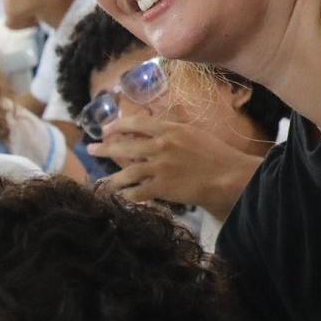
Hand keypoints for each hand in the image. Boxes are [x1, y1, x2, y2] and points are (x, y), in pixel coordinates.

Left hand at [87, 114, 259, 214]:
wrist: (229, 176)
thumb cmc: (216, 154)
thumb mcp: (193, 132)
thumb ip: (172, 128)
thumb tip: (154, 124)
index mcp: (169, 129)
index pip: (135, 123)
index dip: (117, 125)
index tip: (105, 129)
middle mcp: (160, 146)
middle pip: (123, 146)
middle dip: (104, 148)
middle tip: (91, 149)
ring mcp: (159, 167)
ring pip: (126, 172)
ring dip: (113, 178)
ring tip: (105, 182)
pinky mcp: (162, 187)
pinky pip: (137, 191)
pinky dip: (128, 195)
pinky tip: (122, 197)